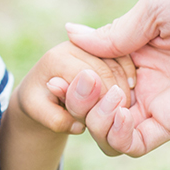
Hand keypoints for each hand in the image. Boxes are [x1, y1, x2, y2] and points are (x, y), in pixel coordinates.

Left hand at [15, 41, 134, 135]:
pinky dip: (130, 74)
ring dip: (125, 85)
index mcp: (56, 59)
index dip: (102, 101)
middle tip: (121, 115)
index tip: (109, 120)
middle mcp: (72, 45)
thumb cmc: (39, 103)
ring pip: (118, 62)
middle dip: (115, 94)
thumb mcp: (39, 113)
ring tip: (122, 107)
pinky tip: (129, 90)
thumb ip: (56, 120)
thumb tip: (79, 126)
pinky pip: (124, 57)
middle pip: (106, 69)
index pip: (88, 78)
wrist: (40, 90)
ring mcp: (88, 43)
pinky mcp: (100, 46)